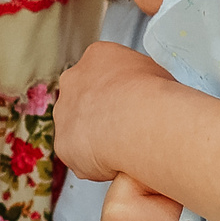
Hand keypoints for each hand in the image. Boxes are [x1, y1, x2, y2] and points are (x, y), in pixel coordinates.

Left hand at [54, 41, 173, 182]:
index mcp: (98, 57)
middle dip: (100, 114)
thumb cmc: (155, 96)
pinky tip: (115, 163)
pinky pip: (78, 156)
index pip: (102, 73)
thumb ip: (140, 81)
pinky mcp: (63, 143)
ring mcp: (64, 111)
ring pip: (78, 128)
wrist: (139, 121)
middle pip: (83, 98)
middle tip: (124, 129)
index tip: (130, 105)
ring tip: (123, 149)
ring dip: (95, 139)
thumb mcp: (156, 73)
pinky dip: (95, 163)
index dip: (117, 92)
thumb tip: (147, 94)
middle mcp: (74, 80)